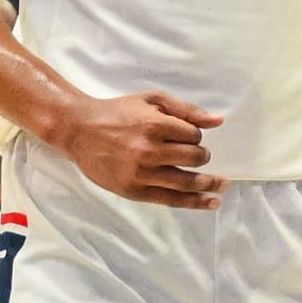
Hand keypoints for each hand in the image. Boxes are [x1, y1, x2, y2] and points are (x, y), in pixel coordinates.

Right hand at [57, 89, 224, 209]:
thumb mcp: (151, 101)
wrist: (79, 130)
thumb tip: (218, 121)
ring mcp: (141, 173)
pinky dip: (194, 202)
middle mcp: (148, 151)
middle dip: (201, 156)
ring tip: (222, 185)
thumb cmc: (117, 113)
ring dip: (209, 184)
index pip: (194, 135)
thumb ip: (186, 110)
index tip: (187, 136)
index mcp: (154, 125)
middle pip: (194, 158)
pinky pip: (171, 199)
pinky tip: (211, 202)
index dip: (195, 135)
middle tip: (199, 156)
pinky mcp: (134, 191)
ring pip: (186, 182)